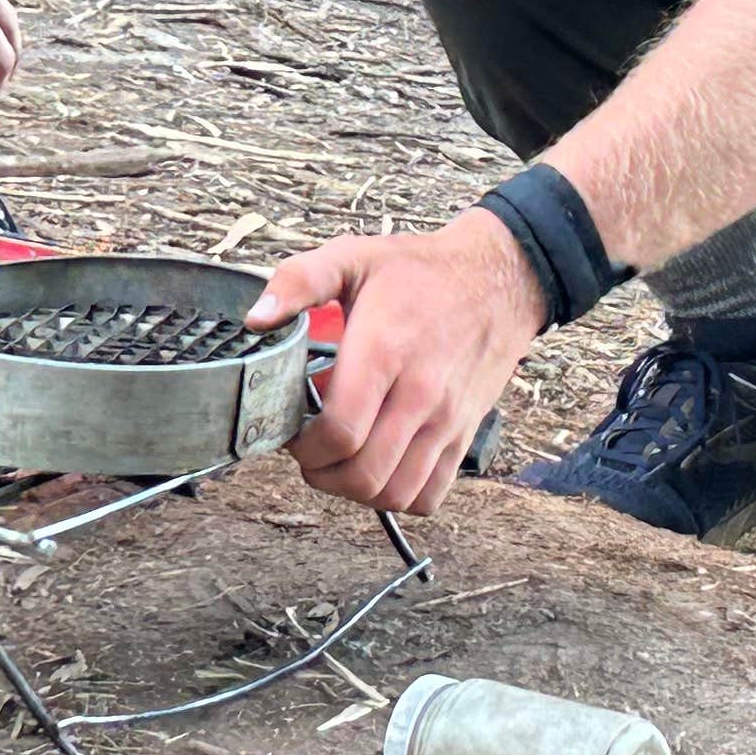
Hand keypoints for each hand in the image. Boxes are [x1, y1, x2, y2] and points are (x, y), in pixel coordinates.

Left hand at [253, 211, 542, 517]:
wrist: (499, 279)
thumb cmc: (422, 272)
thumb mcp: (354, 257)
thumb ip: (298, 282)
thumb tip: (256, 318)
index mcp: (384, 352)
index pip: (340, 433)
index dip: (304, 448)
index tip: (293, 432)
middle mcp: (420, 394)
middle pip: (364, 475)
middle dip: (322, 475)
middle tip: (309, 453)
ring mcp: (447, 420)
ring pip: (396, 494)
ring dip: (356, 492)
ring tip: (339, 464)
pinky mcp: (464, 434)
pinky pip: (430, 495)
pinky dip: (399, 497)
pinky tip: (380, 469)